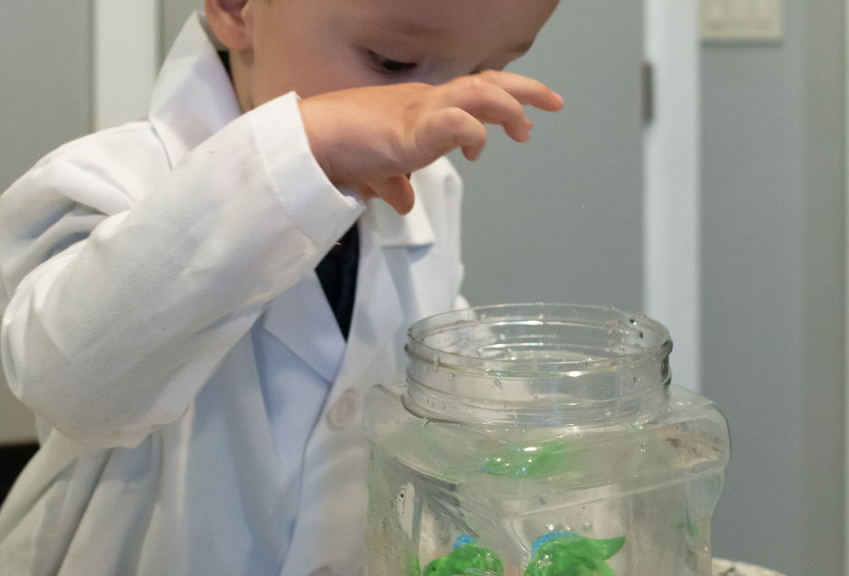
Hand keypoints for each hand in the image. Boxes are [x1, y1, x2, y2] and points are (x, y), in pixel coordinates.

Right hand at [299, 71, 563, 213]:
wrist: (310, 142)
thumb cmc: (340, 150)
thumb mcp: (377, 171)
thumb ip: (395, 183)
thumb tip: (403, 202)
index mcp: (422, 108)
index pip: (472, 93)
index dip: (503, 101)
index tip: (526, 120)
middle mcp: (426, 102)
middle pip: (487, 83)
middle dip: (525, 90)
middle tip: (554, 103)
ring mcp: (420, 112)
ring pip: (479, 94)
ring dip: (508, 108)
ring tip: (525, 130)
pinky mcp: (411, 131)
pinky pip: (454, 123)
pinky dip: (472, 133)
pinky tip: (476, 149)